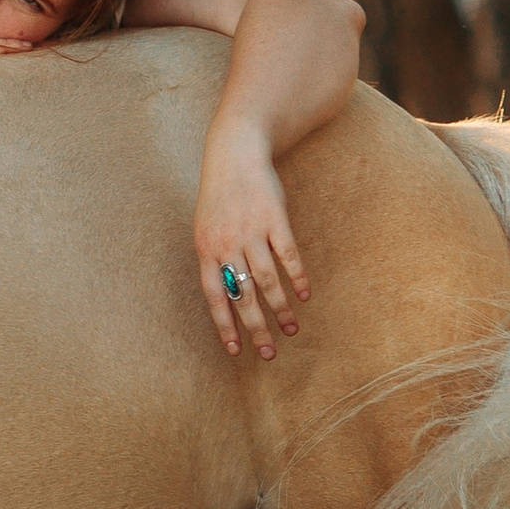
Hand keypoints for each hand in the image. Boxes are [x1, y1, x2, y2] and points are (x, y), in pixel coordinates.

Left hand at [194, 120, 307, 361]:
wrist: (234, 155)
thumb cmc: (220, 198)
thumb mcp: (206, 229)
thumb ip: (215, 261)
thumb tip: (226, 297)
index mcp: (206, 250)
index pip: (214, 296)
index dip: (224, 325)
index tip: (235, 351)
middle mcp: (226, 244)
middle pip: (241, 295)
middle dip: (255, 328)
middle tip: (268, 353)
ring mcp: (251, 231)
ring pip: (266, 280)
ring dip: (280, 309)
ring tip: (290, 330)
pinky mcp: (274, 219)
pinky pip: (287, 255)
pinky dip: (296, 277)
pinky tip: (304, 296)